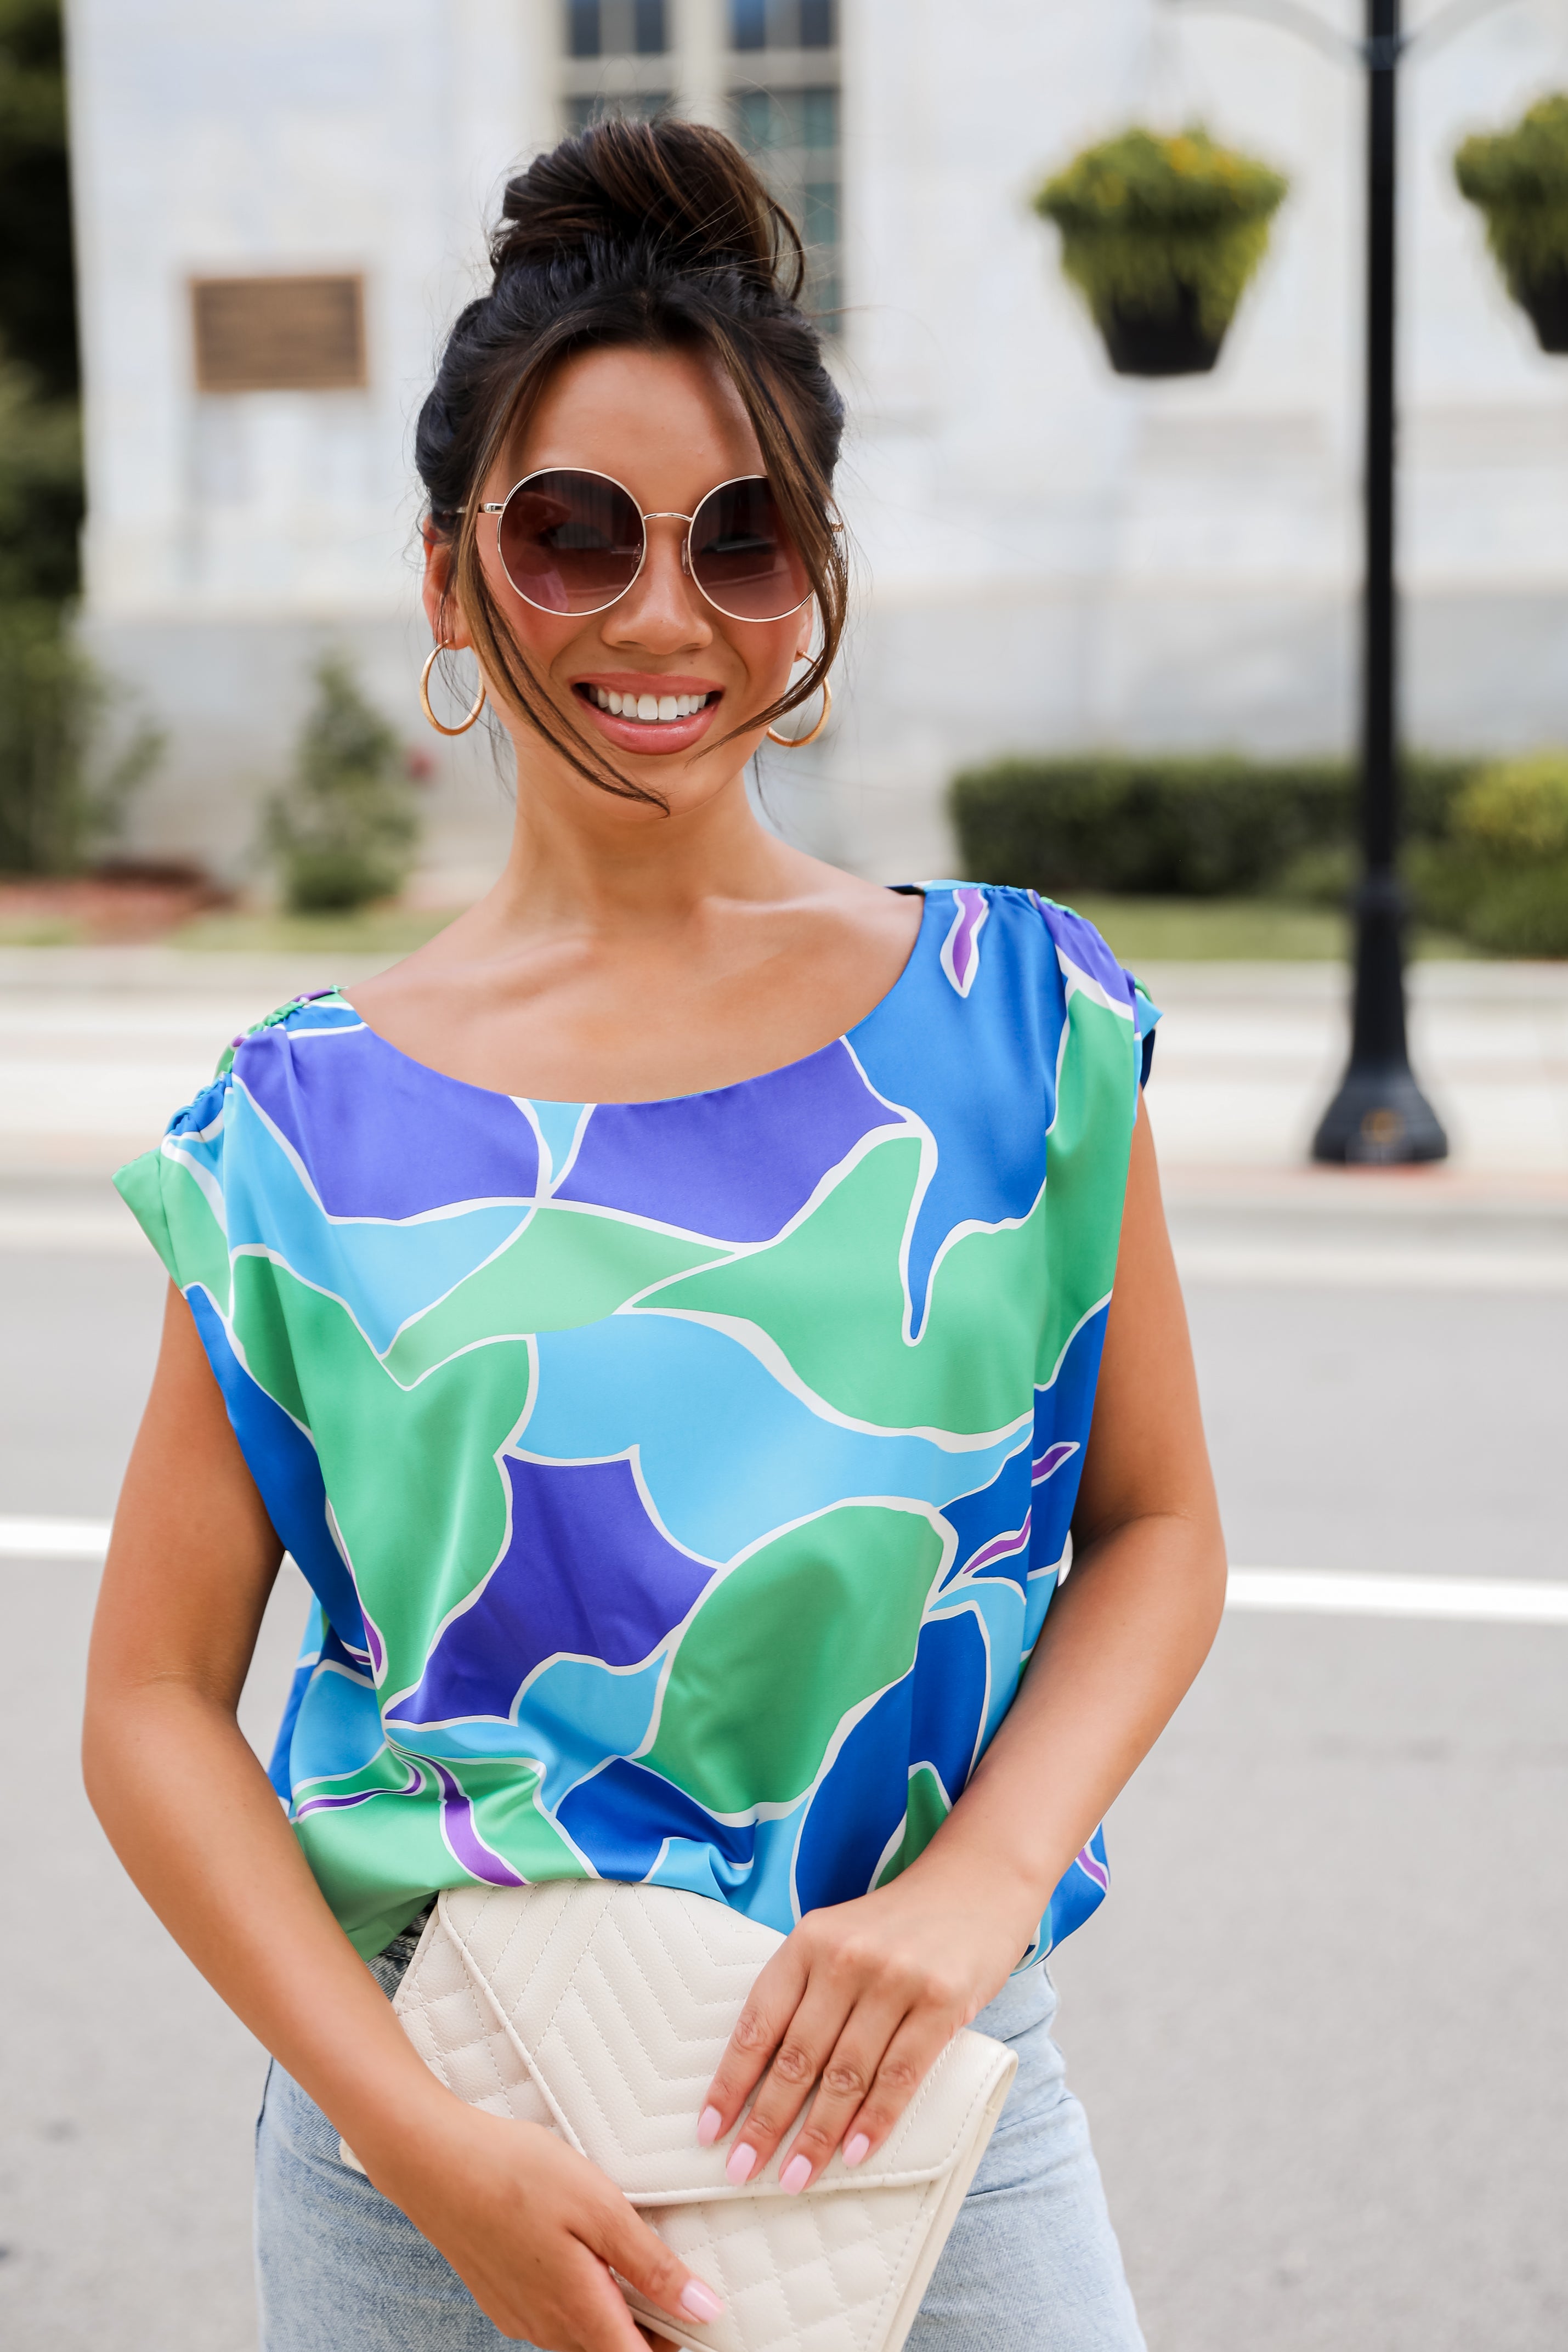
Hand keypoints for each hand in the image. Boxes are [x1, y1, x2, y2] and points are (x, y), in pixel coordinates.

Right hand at [368, 2102, 726, 2349]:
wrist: (432, 2161)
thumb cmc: (515, 2173)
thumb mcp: (598, 2206)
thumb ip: (651, 2264)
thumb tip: (704, 2308)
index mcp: (578, 2309)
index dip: (674, 2349)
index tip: (702, 2330)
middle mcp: (546, 2326)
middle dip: (650, 2339)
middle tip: (682, 2304)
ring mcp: (518, 2316)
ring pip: (579, 2340)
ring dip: (614, 2323)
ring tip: (642, 2282)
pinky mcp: (500, 2298)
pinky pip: (551, 2322)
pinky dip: (580, 2308)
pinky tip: (586, 2267)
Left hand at [695, 1860, 1036, 2194]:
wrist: (974, 1883)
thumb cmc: (895, 1926)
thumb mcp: (837, 1939)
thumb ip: (804, 1994)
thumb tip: (762, 2080)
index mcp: (807, 1941)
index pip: (758, 2024)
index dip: (730, 2082)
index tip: (709, 2131)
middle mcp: (845, 1958)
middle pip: (796, 2058)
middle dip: (765, 2122)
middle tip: (742, 2170)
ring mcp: (895, 1980)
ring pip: (845, 2074)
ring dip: (817, 2135)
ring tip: (794, 2177)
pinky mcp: (941, 2002)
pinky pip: (901, 2075)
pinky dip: (875, 2120)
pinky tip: (854, 2153)